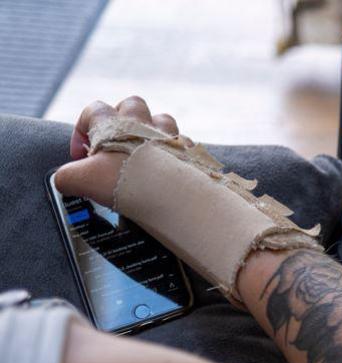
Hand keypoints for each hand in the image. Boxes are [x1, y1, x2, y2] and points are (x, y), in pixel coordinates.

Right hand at [53, 96, 179, 206]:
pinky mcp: (189, 152)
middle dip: (122, 120)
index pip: (93, 110)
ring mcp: (169, 135)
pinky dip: (174, 154)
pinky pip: (182, 145)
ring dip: (152, 132)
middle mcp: (143, 122)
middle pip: (131, 105)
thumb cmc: (125, 180)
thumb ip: (66, 176)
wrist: (169, 191)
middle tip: (116, 144)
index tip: (81, 155)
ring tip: (144, 154)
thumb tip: (64, 181)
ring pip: (162, 120)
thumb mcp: (81, 179)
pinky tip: (168, 170)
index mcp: (114, 122)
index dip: (82, 130)